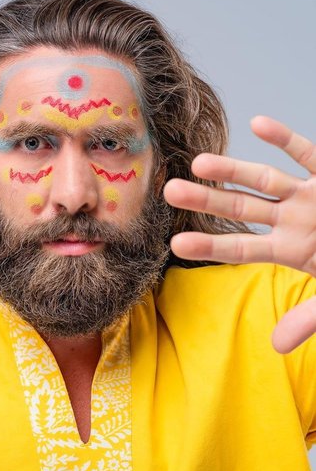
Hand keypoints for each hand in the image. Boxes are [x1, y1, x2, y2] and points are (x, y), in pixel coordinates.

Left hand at [163, 116, 314, 353]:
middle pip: (241, 209)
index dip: (209, 246)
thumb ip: (308, 318)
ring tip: (199, 161)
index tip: (175, 243)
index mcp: (289, 249)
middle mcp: (292, 220)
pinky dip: (286, 140)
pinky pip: (309, 154)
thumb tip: (277, 346)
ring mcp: (309, 196)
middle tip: (170, 191)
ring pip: (265, 179)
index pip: (240, 248)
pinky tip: (257, 124)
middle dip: (207, 200)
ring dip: (233, 169)